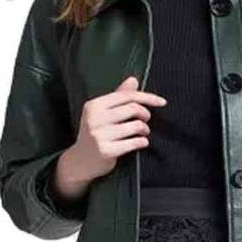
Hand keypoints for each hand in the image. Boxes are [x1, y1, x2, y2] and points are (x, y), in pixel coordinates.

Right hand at [52, 76, 165, 200]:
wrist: (80, 161)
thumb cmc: (95, 133)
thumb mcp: (102, 113)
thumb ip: (117, 97)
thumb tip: (133, 80)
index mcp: (94, 105)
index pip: (126, 95)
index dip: (147, 98)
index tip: (162, 102)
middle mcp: (95, 118)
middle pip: (132, 109)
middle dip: (145, 114)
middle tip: (146, 120)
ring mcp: (99, 135)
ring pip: (135, 126)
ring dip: (145, 130)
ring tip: (143, 132)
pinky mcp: (106, 151)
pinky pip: (133, 143)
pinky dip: (142, 142)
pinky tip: (142, 142)